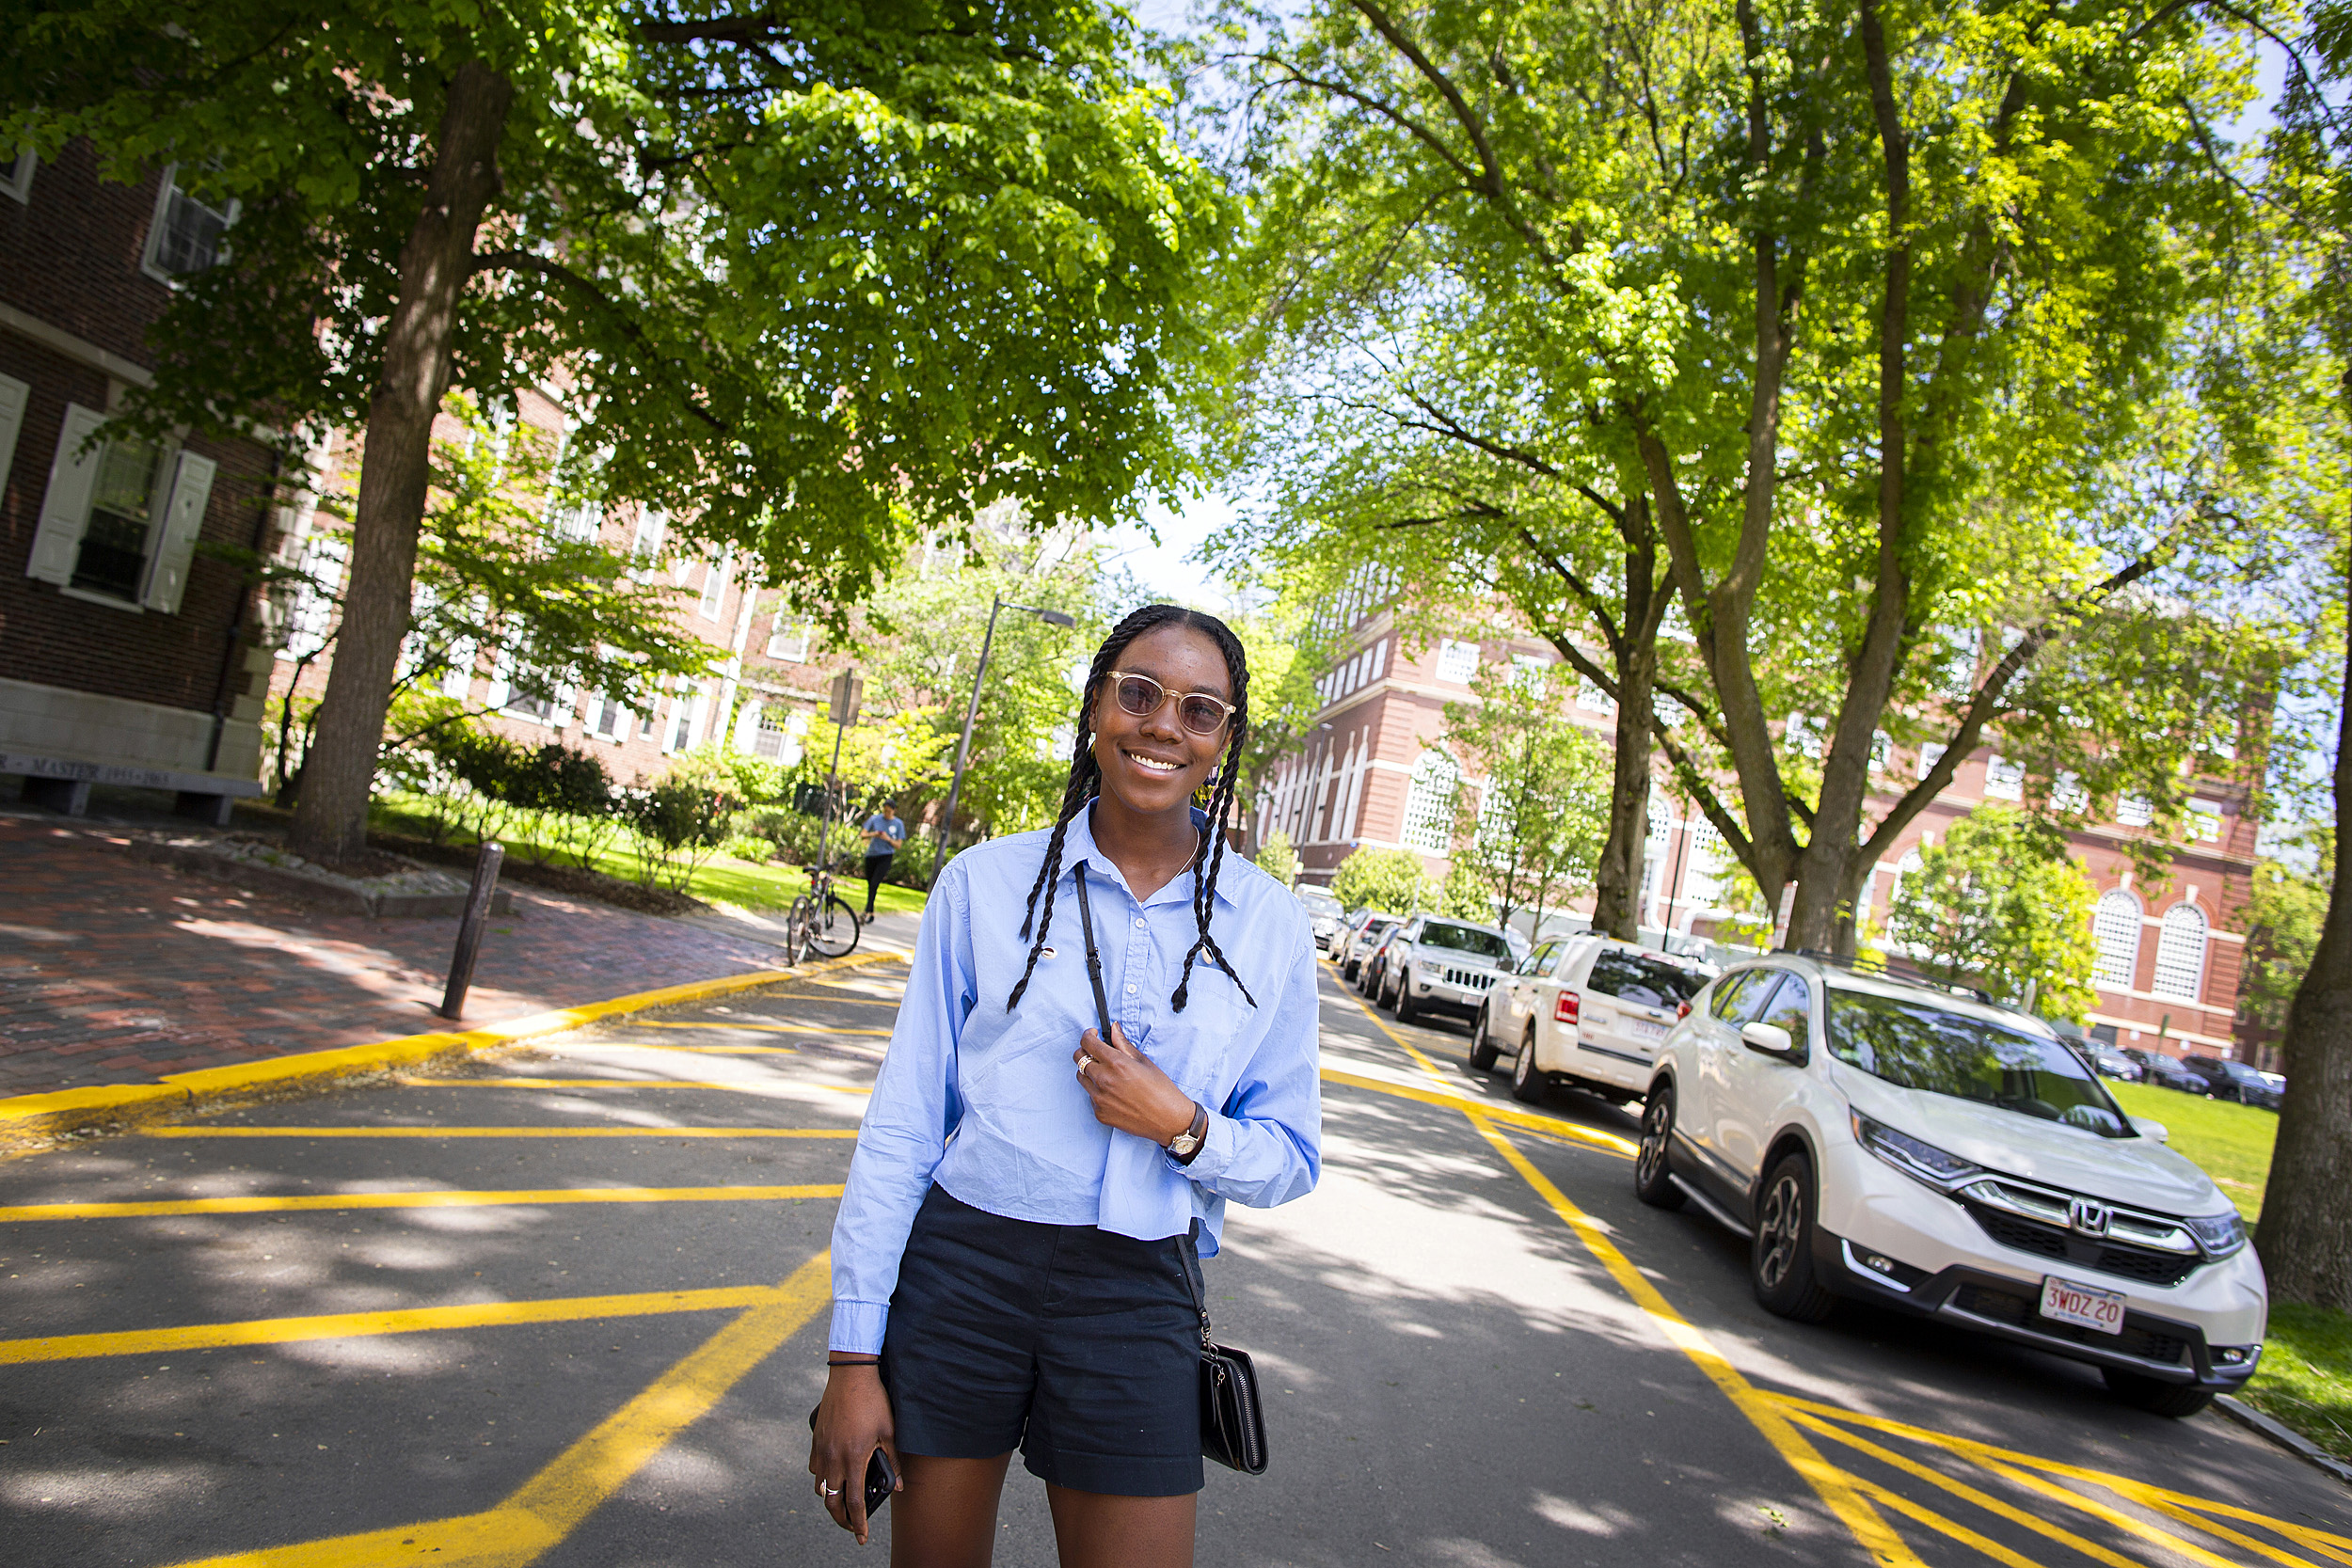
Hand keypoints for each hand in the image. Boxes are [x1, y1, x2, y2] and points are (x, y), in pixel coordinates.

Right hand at [808, 1362, 899, 1543]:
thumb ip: (892, 1460)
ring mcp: (821, 1449)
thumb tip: (899, 1485)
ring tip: (843, 1501)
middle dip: (841, 1519)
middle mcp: (833, 1458)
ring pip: (821, 1486)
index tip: (861, 1536)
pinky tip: (831, 1475)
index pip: (853, 1502)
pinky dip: (822, 1478)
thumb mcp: (889, 1431)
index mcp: (853, 1459)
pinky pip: (814, 1468)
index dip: (858, 1522)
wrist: (850, 1375)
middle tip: (852, 1525)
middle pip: (832, 1501)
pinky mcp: (816, 1439)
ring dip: (831, 1498)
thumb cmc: (873, 1401)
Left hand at [1075, 1024, 1195, 1145]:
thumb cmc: (1161, 1089)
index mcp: (1116, 1063)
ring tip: (1106, 1074)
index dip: (1088, 1035)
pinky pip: (1090, 1096)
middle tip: (1097, 1053)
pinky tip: (1114, 1092)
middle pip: (1078, 1058)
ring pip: (1081, 1077)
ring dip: (1089, 1071)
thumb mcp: (1143, 1062)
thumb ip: (1123, 1044)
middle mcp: (1103, 1080)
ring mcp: (1099, 1099)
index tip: (1093, 1035)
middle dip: (1086, 1051)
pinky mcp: (1099, 1113)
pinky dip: (1097, 1090)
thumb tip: (1113, 1028)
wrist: (1168, 1120)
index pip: (1087, 1042)